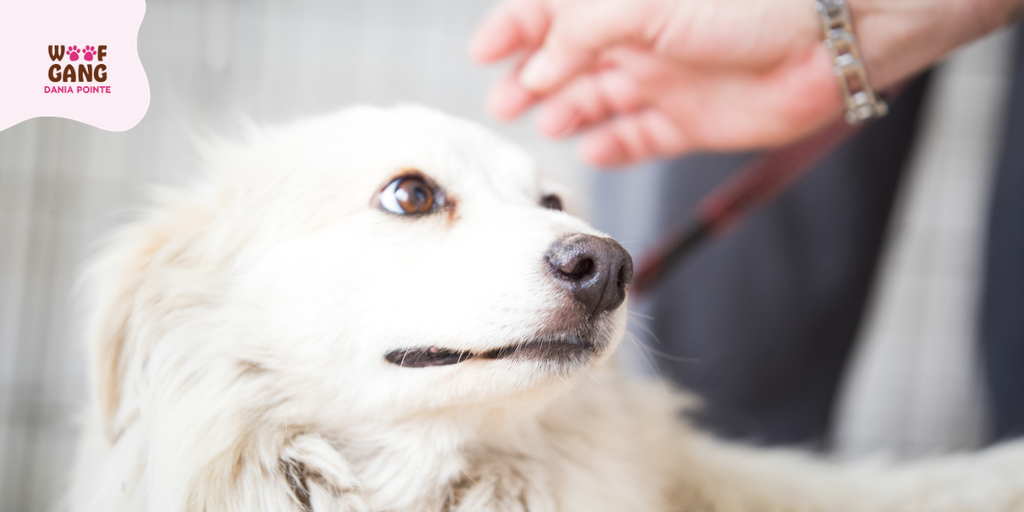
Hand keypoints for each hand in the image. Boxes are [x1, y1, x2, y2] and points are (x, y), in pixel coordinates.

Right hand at [470, 0, 1018, 166]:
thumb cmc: (746, 4)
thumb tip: (536, 69)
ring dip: (564, 113)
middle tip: (503, 104)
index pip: (550, 11)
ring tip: (542, 127)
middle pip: (566, 62)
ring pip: (596, 101)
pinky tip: (591, 151)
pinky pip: (638, 136)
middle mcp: (638, 39)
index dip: (512, 28)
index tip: (482, 54)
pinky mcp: (688, 122)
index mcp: (622, 2)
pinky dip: (611, 145)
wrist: (832, 42)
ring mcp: (662, 81)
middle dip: (530, 80)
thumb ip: (580, 33)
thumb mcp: (644, 4)